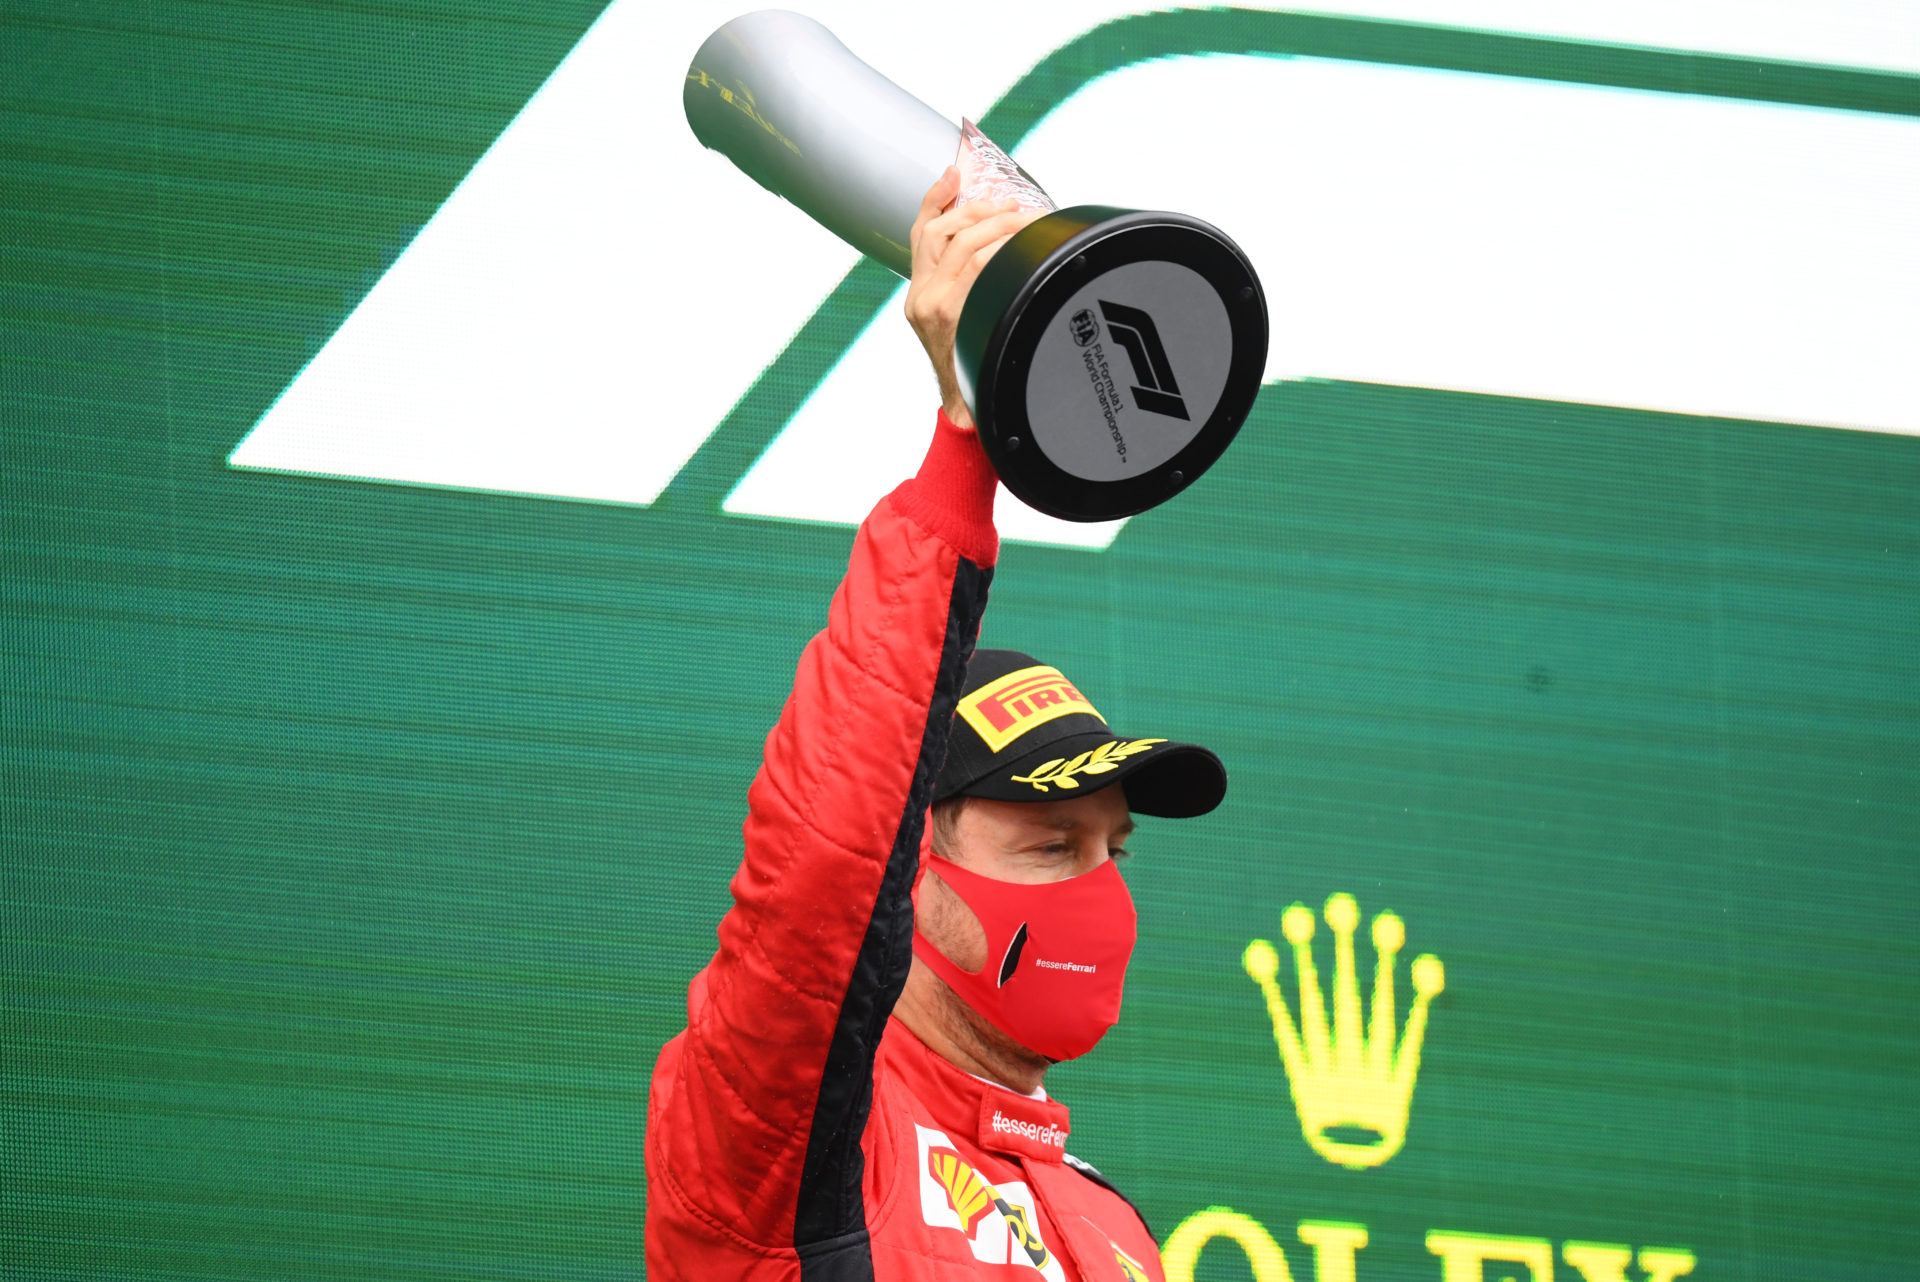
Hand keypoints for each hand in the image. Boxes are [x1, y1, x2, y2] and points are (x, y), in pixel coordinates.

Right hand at [904, 166, 1039, 431]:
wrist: (971, 408)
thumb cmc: (978, 363)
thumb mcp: (964, 322)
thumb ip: (971, 286)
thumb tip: (1005, 247)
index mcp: (920, 294)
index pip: (921, 233)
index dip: (935, 198)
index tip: (953, 171)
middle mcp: (919, 296)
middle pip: (941, 230)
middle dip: (979, 209)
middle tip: (1012, 205)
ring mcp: (930, 305)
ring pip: (961, 243)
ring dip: (998, 226)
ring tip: (1026, 223)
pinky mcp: (946, 315)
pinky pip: (976, 267)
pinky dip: (1000, 250)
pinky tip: (1020, 248)